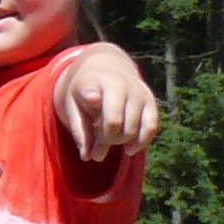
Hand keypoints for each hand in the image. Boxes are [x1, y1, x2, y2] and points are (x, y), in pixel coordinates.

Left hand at [56, 44, 161, 158]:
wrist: (108, 66)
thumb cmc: (86, 90)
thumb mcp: (72, 104)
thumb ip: (78, 128)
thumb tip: (86, 157)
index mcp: (94, 82)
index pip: (94, 92)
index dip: (92, 96)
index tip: (92, 97)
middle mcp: (120, 85)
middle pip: (113, 123)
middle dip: (104, 141)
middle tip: (95, 151)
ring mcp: (138, 93)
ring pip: (132, 129)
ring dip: (119, 143)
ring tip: (108, 143)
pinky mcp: (150, 101)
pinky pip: (151, 126)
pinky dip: (141, 142)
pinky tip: (129, 150)